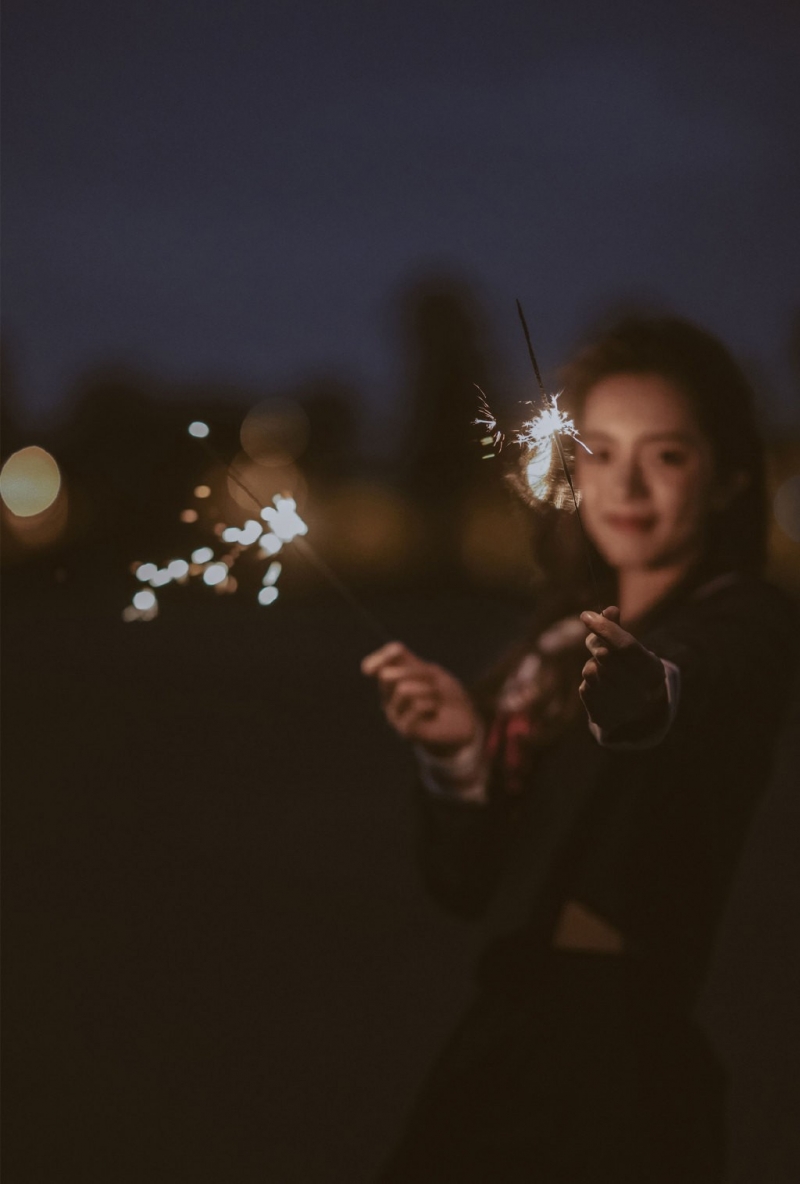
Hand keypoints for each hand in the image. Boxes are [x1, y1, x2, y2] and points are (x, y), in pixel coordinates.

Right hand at [361, 642, 481, 755]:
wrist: (465, 726)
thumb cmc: (447, 697)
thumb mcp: (430, 671)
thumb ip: (407, 662)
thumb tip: (378, 658)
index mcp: (393, 684)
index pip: (376, 665)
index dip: (383, 656)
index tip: (398, 651)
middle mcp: (389, 699)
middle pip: (388, 674)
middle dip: (418, 673)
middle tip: (435, 684)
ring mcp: (395, 715)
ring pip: (403, 689)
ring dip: (428, 690)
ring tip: (436, 700)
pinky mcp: (405, 730)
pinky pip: (416, 706)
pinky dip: (431, 705)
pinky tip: (434, 713)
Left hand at [579, 607, 667, 733]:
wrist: (638, 717)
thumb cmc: (635, 673)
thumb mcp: (635, 651)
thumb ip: (619, 631)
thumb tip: (609, 610)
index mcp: (653, 672)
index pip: (626, 645)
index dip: (605, 627)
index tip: (586, 615)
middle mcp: (640, 692)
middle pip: (605, 655)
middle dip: (595, 643)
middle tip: (594, 642)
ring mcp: (620, 706)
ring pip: (591, 670)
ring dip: (592, 663)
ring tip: (601, 667)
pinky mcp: (601, 715)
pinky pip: (585, 686)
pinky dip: (589, 680)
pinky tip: (599, 684)